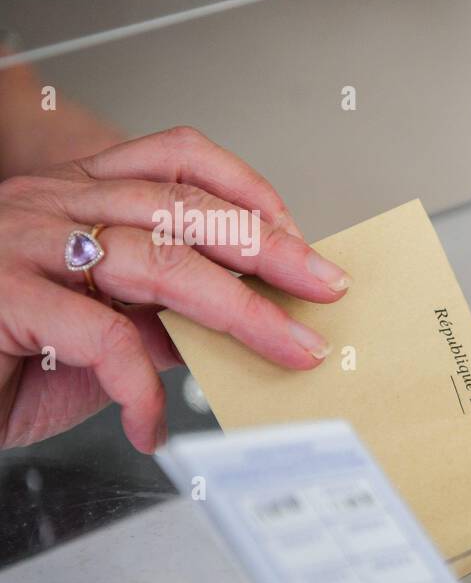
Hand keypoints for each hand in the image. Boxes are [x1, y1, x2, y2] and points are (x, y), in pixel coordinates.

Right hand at [0, 127, 349, 452]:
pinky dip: (141, 386)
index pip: (175, 160)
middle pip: (183, 208)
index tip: (302, 237)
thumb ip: (152, 318)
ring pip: (156, 261)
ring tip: (290, 348)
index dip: (247, 190)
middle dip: (269, 249)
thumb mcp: (90, 331)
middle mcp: (49, 207)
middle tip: (326, 288)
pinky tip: (154, 422)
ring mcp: (21, 246)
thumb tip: (230, 326)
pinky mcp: (0, 299)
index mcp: (73, 197)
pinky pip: (99, 336)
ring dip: (239, 311)